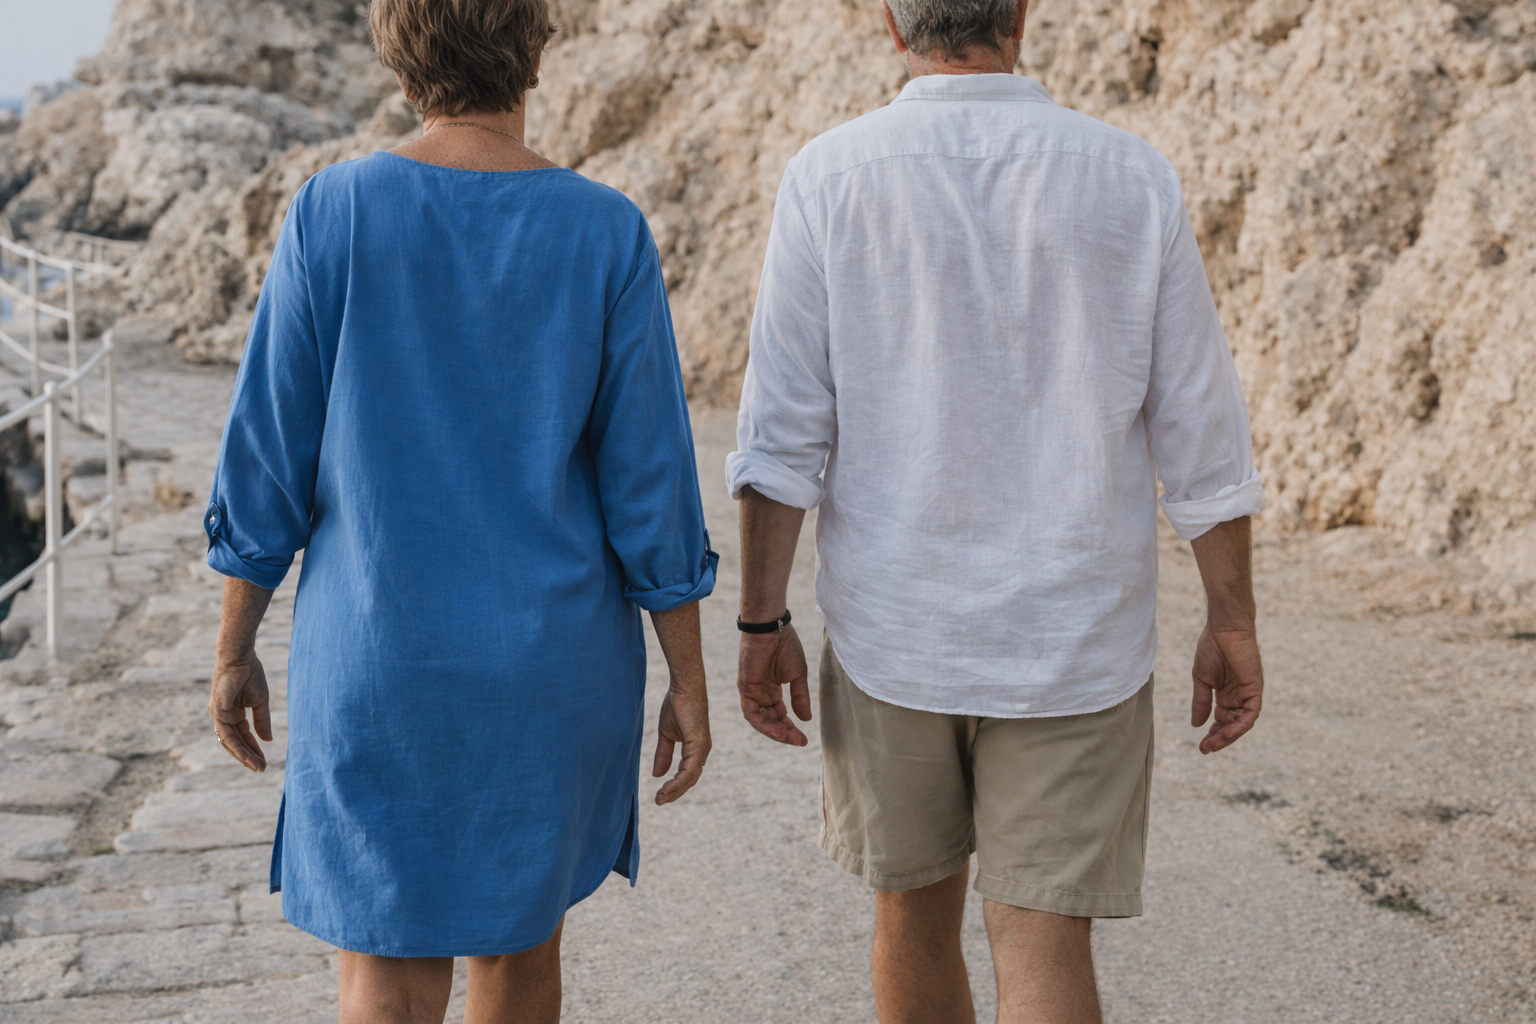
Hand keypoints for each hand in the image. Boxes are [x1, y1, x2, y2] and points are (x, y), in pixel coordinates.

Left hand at [208, 652, 271, 771]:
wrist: (242, 658)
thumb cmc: (250, 674)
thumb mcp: (260, 702)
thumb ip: (262, 721)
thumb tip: (267, 740)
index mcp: (233, 714)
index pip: (243, 736)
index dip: (253, 749)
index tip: (264, 761)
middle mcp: (223, 717)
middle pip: (234, 743)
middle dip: (248, 757)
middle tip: (261, 768)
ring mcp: (218, 715)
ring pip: (229, 742)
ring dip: (243, 756)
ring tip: (257, 766)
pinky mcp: (217, 711)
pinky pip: (225, 734)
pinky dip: (236, 746)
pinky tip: (246, 755)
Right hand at [652, 682, 709, 804]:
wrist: (684, 687)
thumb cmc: (677, 706)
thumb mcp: (666, 734)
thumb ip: (663, 754)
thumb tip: (657, 775)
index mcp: (696, 749)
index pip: (687, 774)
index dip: (675, 786)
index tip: (660, 795)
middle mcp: (702, 751)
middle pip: (690, 779)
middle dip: (675, 792)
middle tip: (659, 801)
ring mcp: (702, 748)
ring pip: (691, 777)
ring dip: (675, 790)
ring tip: (660, 798)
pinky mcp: (699, 743)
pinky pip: (690, 769)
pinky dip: (679, 780)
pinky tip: (667, 786)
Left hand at [737, 625, 810, 745]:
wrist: (773, 628)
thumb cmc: (785, 646)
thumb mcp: (797, 676)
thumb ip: (800, 697)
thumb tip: (806, 719)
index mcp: (772, 691)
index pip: (780, 716)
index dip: (791, 729)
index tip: (804, 739)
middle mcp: (761, 694)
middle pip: (771, 722)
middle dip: (784, 734)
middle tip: (799, 741)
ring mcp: (752, 692)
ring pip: (760, 721)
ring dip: (774, 732)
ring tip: (789, 738)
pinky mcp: (745, 688)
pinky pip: (751, 713)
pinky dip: (763, 724)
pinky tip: (777, 730)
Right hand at [1190, 627, 1262, 754]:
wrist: (1224, 629)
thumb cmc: (1212, 648)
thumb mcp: (1202, 680)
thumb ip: (1201, 702)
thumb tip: (1196, 724)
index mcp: (1226, 694)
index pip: (1222, 721)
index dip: (1212, 733)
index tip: (1201, 746)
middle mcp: (1239, 697)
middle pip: (1232, 725)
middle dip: (1220, 739)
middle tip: (1206, 749)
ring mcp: (1248, 694)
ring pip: (1242, 723)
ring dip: (1229, 736)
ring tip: (1213, 744)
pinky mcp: (1255, 689)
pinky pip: (1250, 713)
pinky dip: (1240, 725)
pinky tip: (1227, 732)